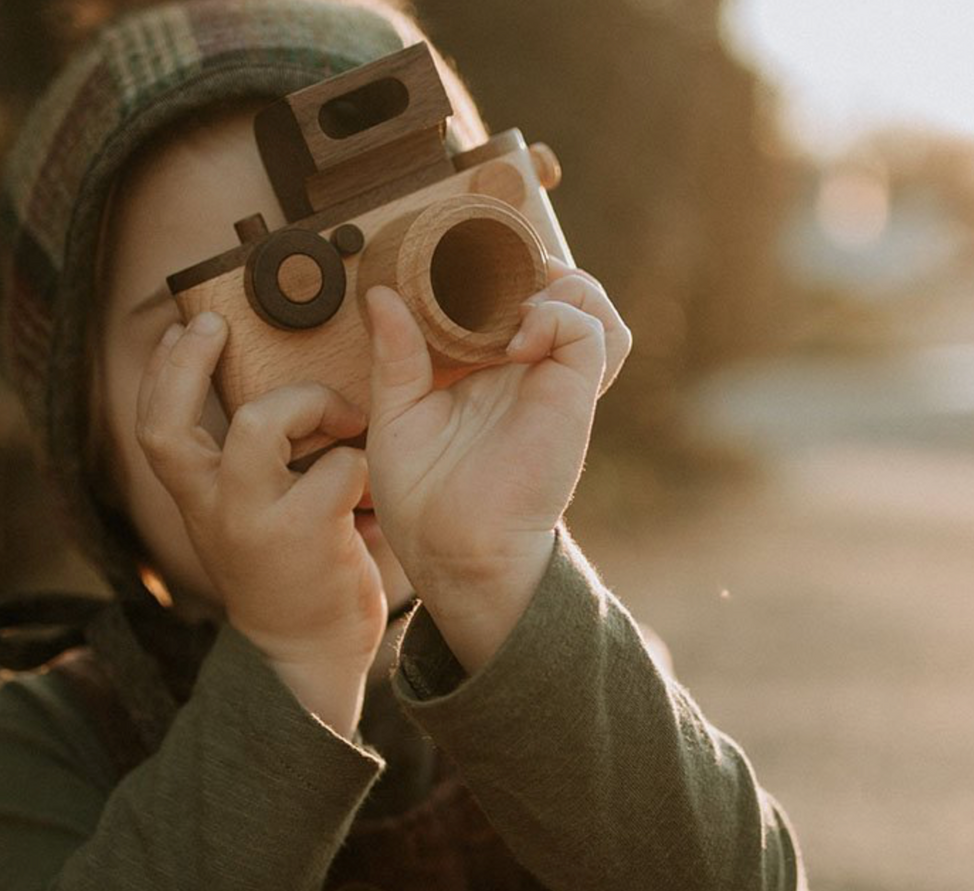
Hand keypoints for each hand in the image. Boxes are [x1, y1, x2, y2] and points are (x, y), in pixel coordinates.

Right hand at [135, 312, 385, 734]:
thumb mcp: (248, 518)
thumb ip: (252, 464)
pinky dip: (363, 462)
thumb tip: (281, 387)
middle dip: (189, 364)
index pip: (153, 427)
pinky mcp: (308, 535)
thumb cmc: (289, 574)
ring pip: (256, 425)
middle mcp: (212, 510)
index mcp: (197, 500)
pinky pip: (338, 467)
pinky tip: (374, 485)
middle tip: (221, 326)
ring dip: (308, 403)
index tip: (190, 328)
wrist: (309, 659)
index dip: (163, 371)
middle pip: (171, 426)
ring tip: (345, 418)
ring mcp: (255, 523)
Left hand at [362, 260, 631, 670]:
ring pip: (592, 303)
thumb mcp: (396, 413)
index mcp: (487, 370)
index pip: (514, 298)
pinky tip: (519, 339)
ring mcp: (554, 380)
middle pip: (561, 289)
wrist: (456, 551)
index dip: (499, 268)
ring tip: (515, 300)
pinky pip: (592, 330)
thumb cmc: (424, 499)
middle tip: (490, 267)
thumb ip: (395, 353)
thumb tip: (381, 293)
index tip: (460, 256)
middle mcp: (528, 369)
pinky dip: (560, 316)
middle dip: (531, 264)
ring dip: (559, 284)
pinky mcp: (573, 394)